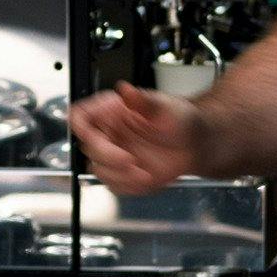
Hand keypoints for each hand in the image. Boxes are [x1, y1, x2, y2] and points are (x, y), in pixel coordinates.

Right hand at [67, 81, 204, 195]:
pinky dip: (129, 186)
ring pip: (98, 170)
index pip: (80, 116)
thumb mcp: (165, 108)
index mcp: (112, 111)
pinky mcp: (123, 174)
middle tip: (131, 160)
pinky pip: (114, 185)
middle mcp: (108, 132)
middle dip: (108, 158)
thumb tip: (125, 89)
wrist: (195, 145)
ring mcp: (114, 154)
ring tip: (143, 173)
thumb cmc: (181, 120)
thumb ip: (143, 101)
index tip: (94, 138)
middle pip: (87, 148)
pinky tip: (147, 178)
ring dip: (120, 176)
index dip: (80, 128)